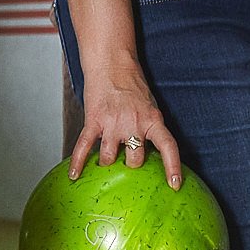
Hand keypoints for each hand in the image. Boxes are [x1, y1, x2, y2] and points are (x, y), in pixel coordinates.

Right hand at [72, 61, 181, 188]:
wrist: (112, 65)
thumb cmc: (132, 86)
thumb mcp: (150, 107)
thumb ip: (150, 128)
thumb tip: (149, 153)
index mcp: (152, 120)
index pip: (168, 147)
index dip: (173, 167)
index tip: (174, 184)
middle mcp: (134, 123)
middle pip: (134, 160)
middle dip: (130, 164)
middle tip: (126, 160)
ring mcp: (112, 123)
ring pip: (109, 157)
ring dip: (107, 162)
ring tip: (106, 158)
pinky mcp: (93, 121)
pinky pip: (84, 146)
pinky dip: (78, 163)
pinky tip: (74, 175)